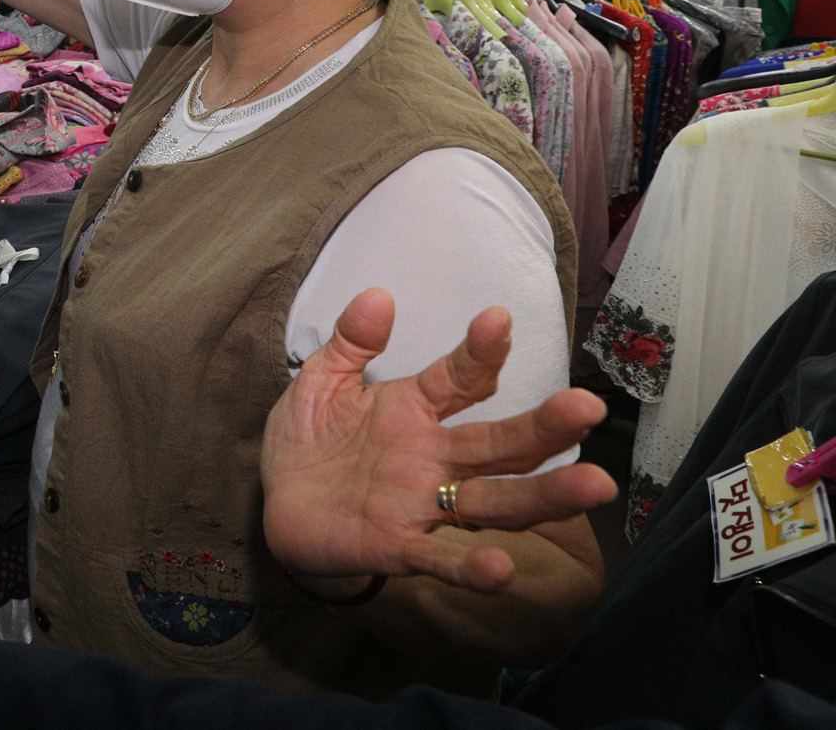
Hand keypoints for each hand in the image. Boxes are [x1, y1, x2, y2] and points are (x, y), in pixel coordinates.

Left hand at [261, 289, 617, 594]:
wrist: (273, 503)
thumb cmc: (308, 439)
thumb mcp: (321, 381)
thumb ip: (351, 343)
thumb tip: (378, 295)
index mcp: (416, 410)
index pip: (460, 378)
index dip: (479, 351)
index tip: (498, 318)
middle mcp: (434, 457)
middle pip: (500, 443)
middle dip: (545, 427)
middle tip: (587, 407)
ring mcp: (423, 504)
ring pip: (495, 501)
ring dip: (542, 496)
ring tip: (591, 485)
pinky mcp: (400, 547)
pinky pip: (441, 558)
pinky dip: (471, 567)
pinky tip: (500, 569)